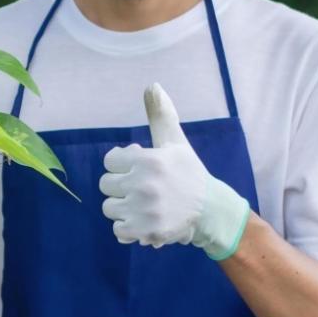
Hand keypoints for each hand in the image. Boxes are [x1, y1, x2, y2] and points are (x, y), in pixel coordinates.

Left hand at [97, 83, 250, 259]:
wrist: (211, 210)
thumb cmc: (189, 173)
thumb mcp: (175, 142)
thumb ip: (160, 115)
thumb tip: (152, 85)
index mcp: (148, 159)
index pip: (110, 161)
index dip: (123, 165)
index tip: (140, 170)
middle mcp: (143, 183)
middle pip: (106, 184)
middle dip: (121, 186)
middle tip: (143, 189)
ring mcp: (143, 209)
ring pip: (109, 207)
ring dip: (123, 208)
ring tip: (144, 206)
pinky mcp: (144, 231)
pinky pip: (117, 230)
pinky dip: (128, 229)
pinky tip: (144, 221)